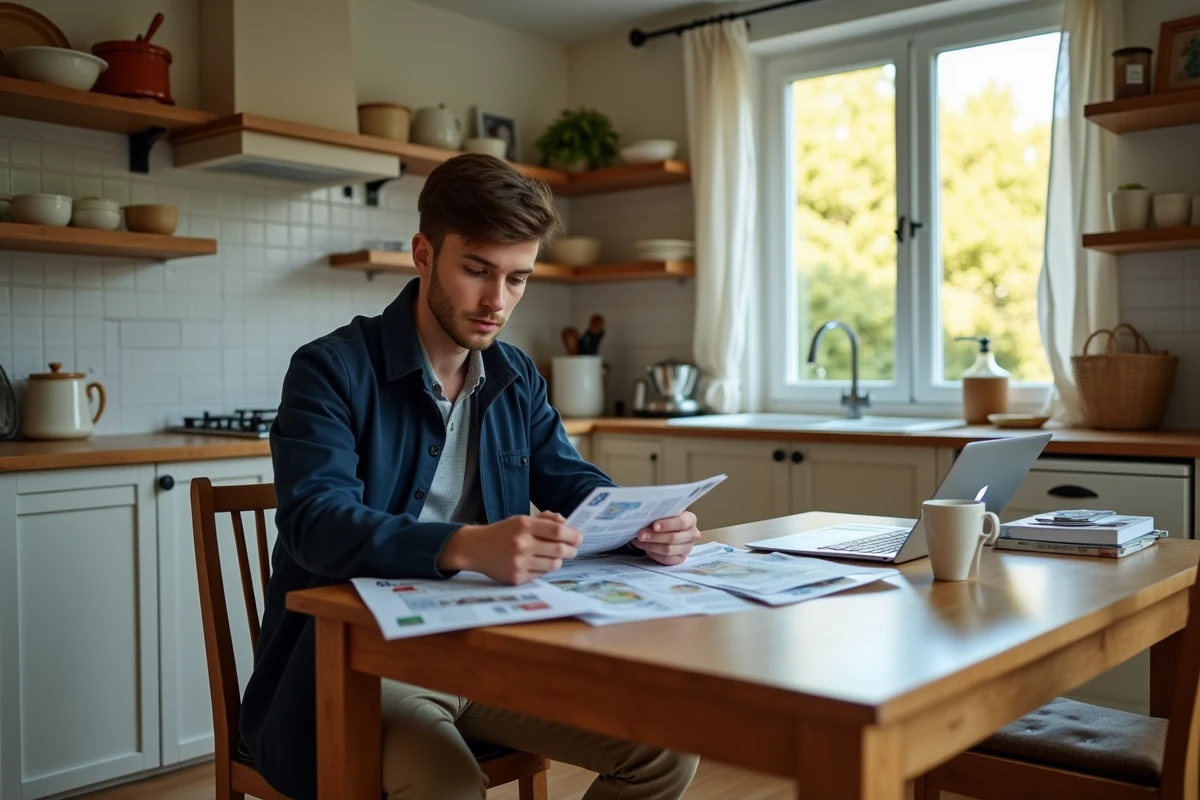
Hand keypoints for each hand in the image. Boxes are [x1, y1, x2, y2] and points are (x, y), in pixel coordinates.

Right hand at [438, 511, 580, 583]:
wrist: (475, 548)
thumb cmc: (502, 532)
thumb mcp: (521, 519)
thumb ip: (544, 519)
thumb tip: (565, 522)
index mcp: (523, 525)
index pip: (557, 531)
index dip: (572, 535)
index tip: (579, 537)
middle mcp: (522, 544)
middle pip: (559, 550)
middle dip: (571, 549)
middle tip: (573, 549)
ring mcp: (519, 563)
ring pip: (553, 564)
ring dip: (559, 560)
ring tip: (556, 556)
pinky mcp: (516, 577)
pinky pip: (541, 574)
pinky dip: (544, 568)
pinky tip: (539, 563)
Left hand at [630, 511, 700, 565]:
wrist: (670, 530)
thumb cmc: (666, 520)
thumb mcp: (665, 514)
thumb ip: (659, 515)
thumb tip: (643, 519)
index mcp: (690, 520)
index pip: (682, 522)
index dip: (667, 525)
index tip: (654, 526)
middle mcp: (692, 534)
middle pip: (673, 538)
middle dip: (655, 537)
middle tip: (641, 535)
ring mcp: (688, 548)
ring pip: (668, 550)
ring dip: (651, 546)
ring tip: (639, 541)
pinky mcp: (681, 559)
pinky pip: (666, 559)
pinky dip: (654, 554)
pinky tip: (645, 548)